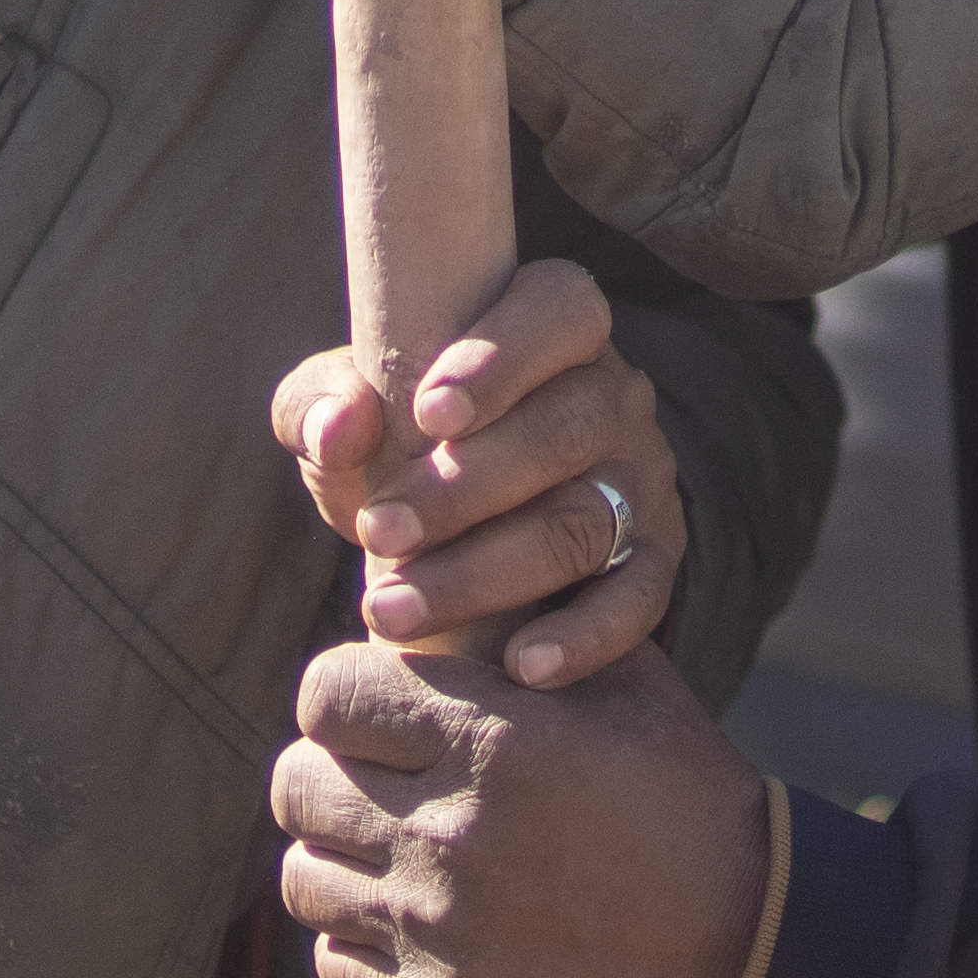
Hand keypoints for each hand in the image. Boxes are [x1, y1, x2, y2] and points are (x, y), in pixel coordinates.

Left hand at [272, 635, 776, 977]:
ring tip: (387, 854)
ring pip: (304, 877)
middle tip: (372, 783)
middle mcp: (451, 830)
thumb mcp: (626, 682)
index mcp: (490, 737)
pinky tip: (406, 924)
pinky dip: (359, 942)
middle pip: (296, 786)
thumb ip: (534, 623)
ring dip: (339, 859)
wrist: (743, 947)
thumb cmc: (684, 798)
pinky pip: (334, 964)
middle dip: (327, 773)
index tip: (373, 713)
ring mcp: (439, 927)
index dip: (342, 697)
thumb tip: (452, 582)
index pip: (325, 696)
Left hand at [276, 256, 687, 690]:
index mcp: (554, 326)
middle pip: (565, 429)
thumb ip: (322, 403)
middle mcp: (615, 392)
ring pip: (586, 520)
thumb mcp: (352, 411)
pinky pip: (641, 596)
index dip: (502, 357)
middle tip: (380, 532)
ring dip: (486, 573)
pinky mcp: (656, 557)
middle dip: (465, 488)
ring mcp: (643, 477)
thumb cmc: (400, 443)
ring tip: (393, 611)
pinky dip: (586, 635)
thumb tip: (340, 426)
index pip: (559, 310)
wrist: (458, 530)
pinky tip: (523, 667)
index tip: (428, 412)